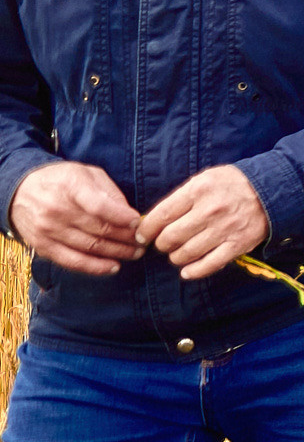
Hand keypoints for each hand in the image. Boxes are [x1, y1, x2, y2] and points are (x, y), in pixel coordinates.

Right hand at [8, 161, 145, 275]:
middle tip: (144, 241)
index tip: (139, 223)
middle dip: (127, 238)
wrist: (21, 191)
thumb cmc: (62, 180)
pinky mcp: (43, 246)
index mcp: (70, 187)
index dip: (123, 217)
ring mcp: (48, 230)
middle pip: (99, 230)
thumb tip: (131, 216)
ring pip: (90, 247)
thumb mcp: (87, 174)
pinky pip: (72, 262)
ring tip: (135, 253)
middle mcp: (57, 210)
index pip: (100, 206)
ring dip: (117, 253)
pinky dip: (96, 267)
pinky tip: (114, 266)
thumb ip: (109, 192)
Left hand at [136, 166, 270, 280]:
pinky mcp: (238, 244)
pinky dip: (194, 271)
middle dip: (161, 244)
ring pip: (187, 253)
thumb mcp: (205, 179)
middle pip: (171, 237)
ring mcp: (225, 229)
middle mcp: (210, 210)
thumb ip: (181, 197)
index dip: (146, 229)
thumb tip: (155, 220)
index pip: (161, 215)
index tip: (143, 235)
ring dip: (176, 257)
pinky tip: (187, 271)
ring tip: (177, 254)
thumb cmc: (232, 184)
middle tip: (163, 244)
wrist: (272, 190)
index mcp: (198, 190)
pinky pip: (210, 264)